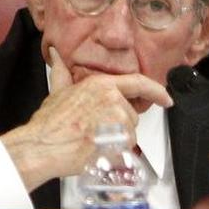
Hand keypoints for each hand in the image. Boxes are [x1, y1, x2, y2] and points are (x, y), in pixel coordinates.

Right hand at [0, 47, 172, 190]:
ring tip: (93, 140)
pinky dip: (115, 153)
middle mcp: (113, 100)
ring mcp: (116, 121)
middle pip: (132, 115)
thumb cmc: (49, 124)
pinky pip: (125, 149)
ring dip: (116, 140)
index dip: (156, 91)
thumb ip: (62, 72)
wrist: (42, 147)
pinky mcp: (117, 142)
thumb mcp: (57, 91)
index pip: (139, 83)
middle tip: (96, 130)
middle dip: (120, 125)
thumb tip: (56, 55)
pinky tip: (97, 151)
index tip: (166, 98)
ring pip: (130, 134)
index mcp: (101, 85)